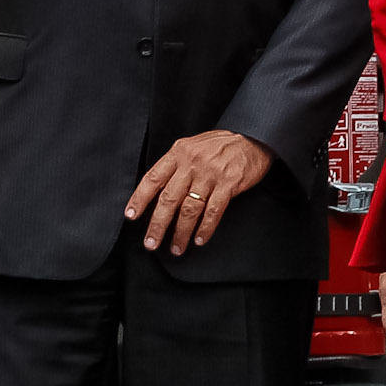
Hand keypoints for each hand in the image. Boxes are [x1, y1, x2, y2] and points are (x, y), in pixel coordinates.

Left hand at [126, 131, 274, 254]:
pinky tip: (199, 239)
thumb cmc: (222, 144)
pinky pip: (213, 211)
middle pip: (169, 199)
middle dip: (158, 225)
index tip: (131, 215)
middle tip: (151, 243)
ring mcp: (210, 174)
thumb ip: (177, 164)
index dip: (140, 198)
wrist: (254, 138)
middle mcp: (192, 163)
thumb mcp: (194, 146)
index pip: (153, 178)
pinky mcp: (229, 184)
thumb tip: (158, 190)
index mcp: (179, 152)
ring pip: (190, 209)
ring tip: (176, 247)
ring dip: (181, 232)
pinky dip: (205, 228)